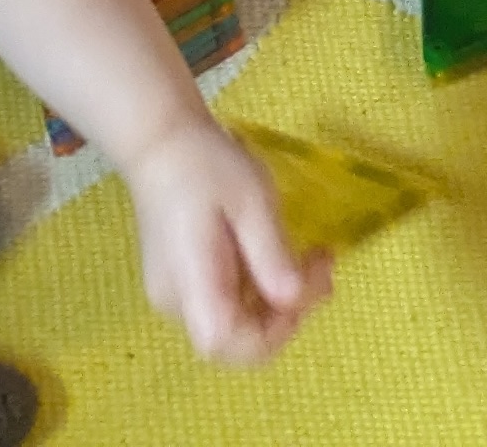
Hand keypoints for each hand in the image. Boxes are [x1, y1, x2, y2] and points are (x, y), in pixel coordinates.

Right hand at [125, 117, 331, 364]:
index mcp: (191, 282)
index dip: (273, 333)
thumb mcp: (251, 200)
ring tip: (314, 258)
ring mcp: (177, 297)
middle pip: (234, 341)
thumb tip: (294, 300)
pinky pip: (226, 305)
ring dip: (278, 302)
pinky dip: (261, 291)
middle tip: (324, 264)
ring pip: (234, 324)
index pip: (225, 343)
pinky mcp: (184, 284)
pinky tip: (281, 257)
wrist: (162, 144)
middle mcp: (177, 303)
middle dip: (287, 315)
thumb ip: (270, 253)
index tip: (308, 288)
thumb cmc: (208, 166)